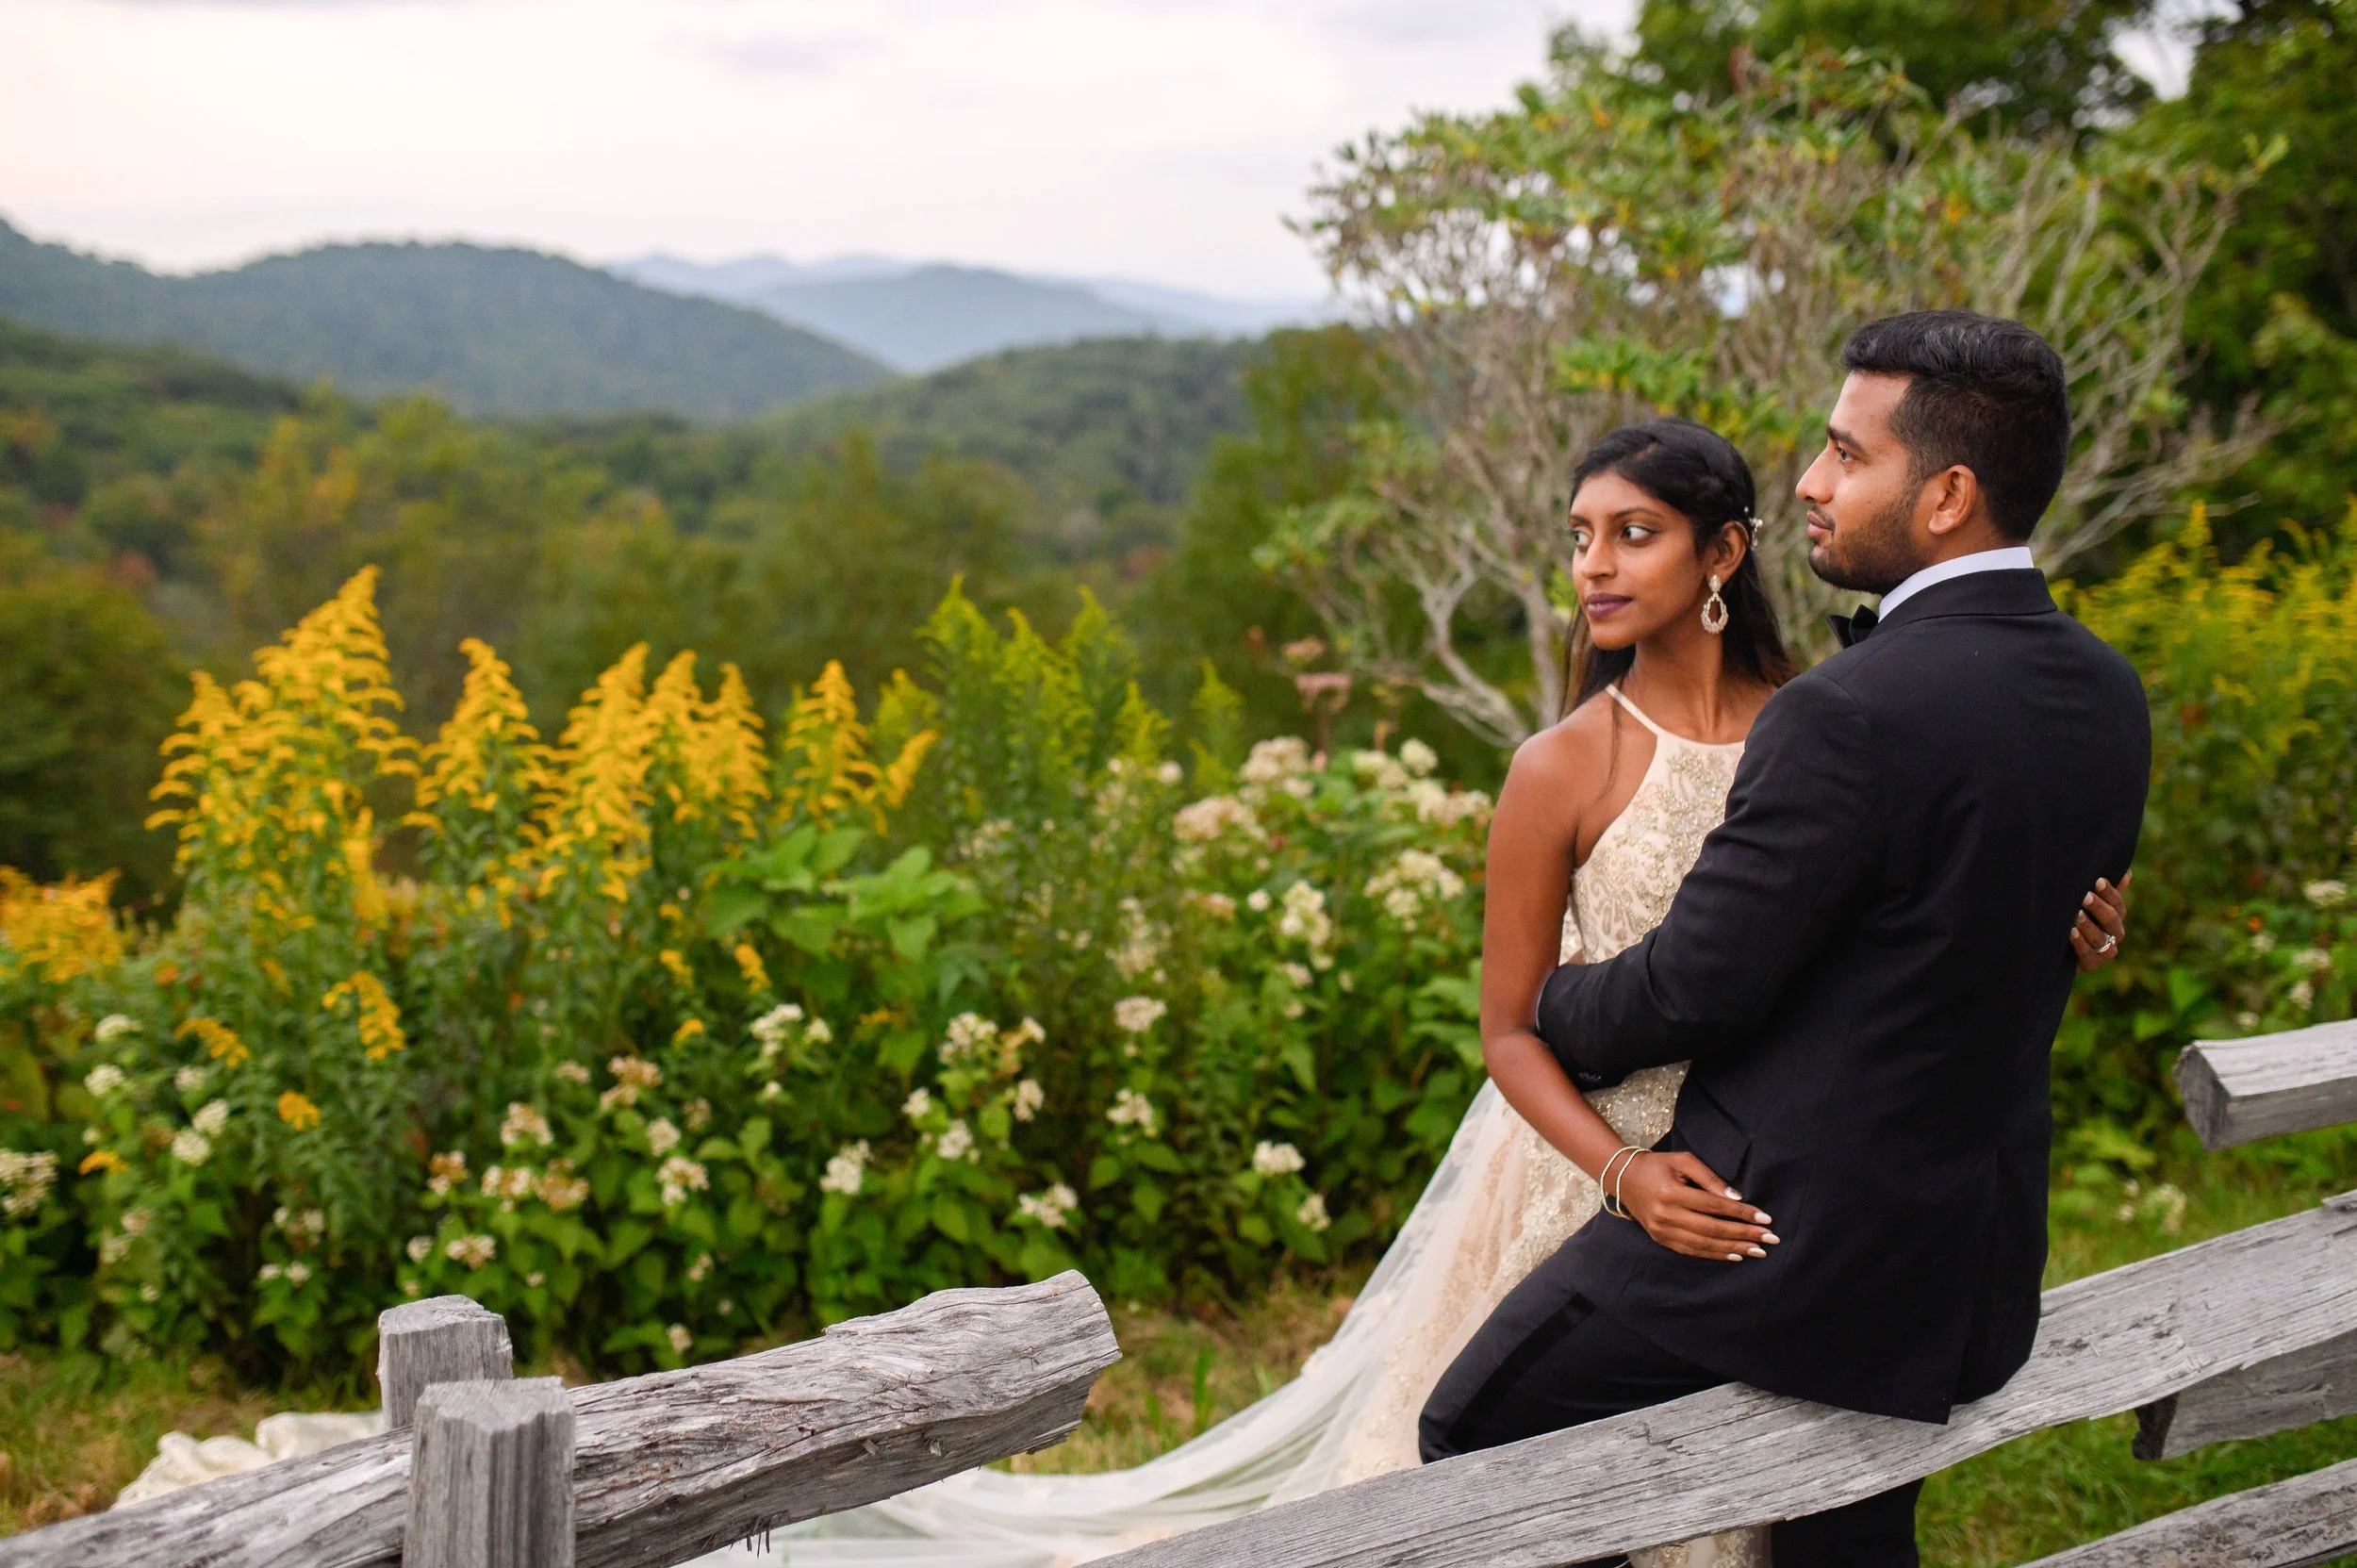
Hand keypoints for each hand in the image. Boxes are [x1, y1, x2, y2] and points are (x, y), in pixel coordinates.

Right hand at [1614, 1151, 1777, 1261]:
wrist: (1623, 1178)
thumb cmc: (1658, 1165)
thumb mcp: (1683, 1161)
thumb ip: (1710, 1178)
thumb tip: (1736, 1197)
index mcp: (1671, 1192)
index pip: (1714, 1205)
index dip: (1742, 1213)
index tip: (1766, 1218)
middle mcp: (1665, 1214)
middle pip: (1712, 1229)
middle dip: (1744, 1235)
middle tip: (1770, 1238)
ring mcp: (1662, 1230)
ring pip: (1704, 1245)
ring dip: (1734, 1249)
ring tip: (1758, 1251)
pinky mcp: (1661, 1239)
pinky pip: (1692, 1251)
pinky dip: (1715, 1255)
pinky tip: (1734, 1255)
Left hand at [2071, 872, 2131, 972]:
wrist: (2057, 948)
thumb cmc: (2074, 918)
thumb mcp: (2088, 904)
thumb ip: (2105, 891)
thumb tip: (2127, 873)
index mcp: (2116, 916)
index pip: (2117, 903)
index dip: (2109, 892)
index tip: (2097, 881)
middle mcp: (2114, 934)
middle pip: (2111, 919)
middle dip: (2098, 907)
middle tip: (2085, 896)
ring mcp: (2105, 951)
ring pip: (2101, 937)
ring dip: (2088, 926)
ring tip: (2075, 915)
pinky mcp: (2092, 964)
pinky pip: (2088, 954)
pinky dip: (2079, 943)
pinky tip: (2069, 933)